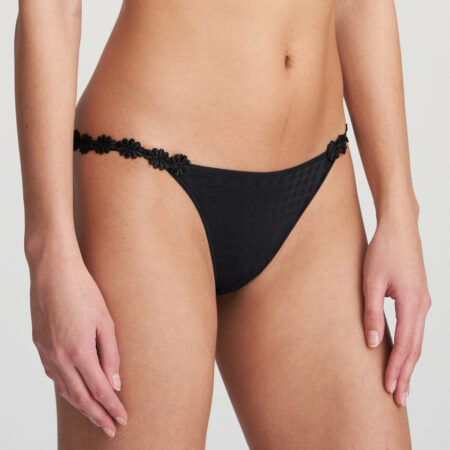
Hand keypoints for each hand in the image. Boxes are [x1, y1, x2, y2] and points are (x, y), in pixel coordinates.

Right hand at [28, 244, 126, 437]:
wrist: (52, 272)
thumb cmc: (83, 291)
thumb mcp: (105, 320)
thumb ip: (111, 353)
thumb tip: (114, 382)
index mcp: (79, 351)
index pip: (98, 390)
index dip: (111, 407)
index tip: (122, 420)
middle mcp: (59, 357)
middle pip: (80, 397)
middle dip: (97, 415)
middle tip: (110, 429)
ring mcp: (46, 353)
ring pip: (65, 390)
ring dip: (81, 406)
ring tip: (95, 416)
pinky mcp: (40, 346)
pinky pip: (54, 376)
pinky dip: (67, 389)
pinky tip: (74, 391)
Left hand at [362, 214, 430, 406]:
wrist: (399, 228)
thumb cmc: (383, 251)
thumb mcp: (371, 282)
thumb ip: (371, 313)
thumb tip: (372, 343)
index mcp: (412, 304)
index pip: (405, 346)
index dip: (396, 369)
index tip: (388, 389)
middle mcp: (422, 306)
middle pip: (415, 349)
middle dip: (406, 374)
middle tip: (398, 399)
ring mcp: (423, 302)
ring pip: (417, 340)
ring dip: (409, 363)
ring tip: (401, 383)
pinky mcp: (418, 297)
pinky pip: (415, 329)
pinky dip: (410, 347)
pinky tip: (403, 354)